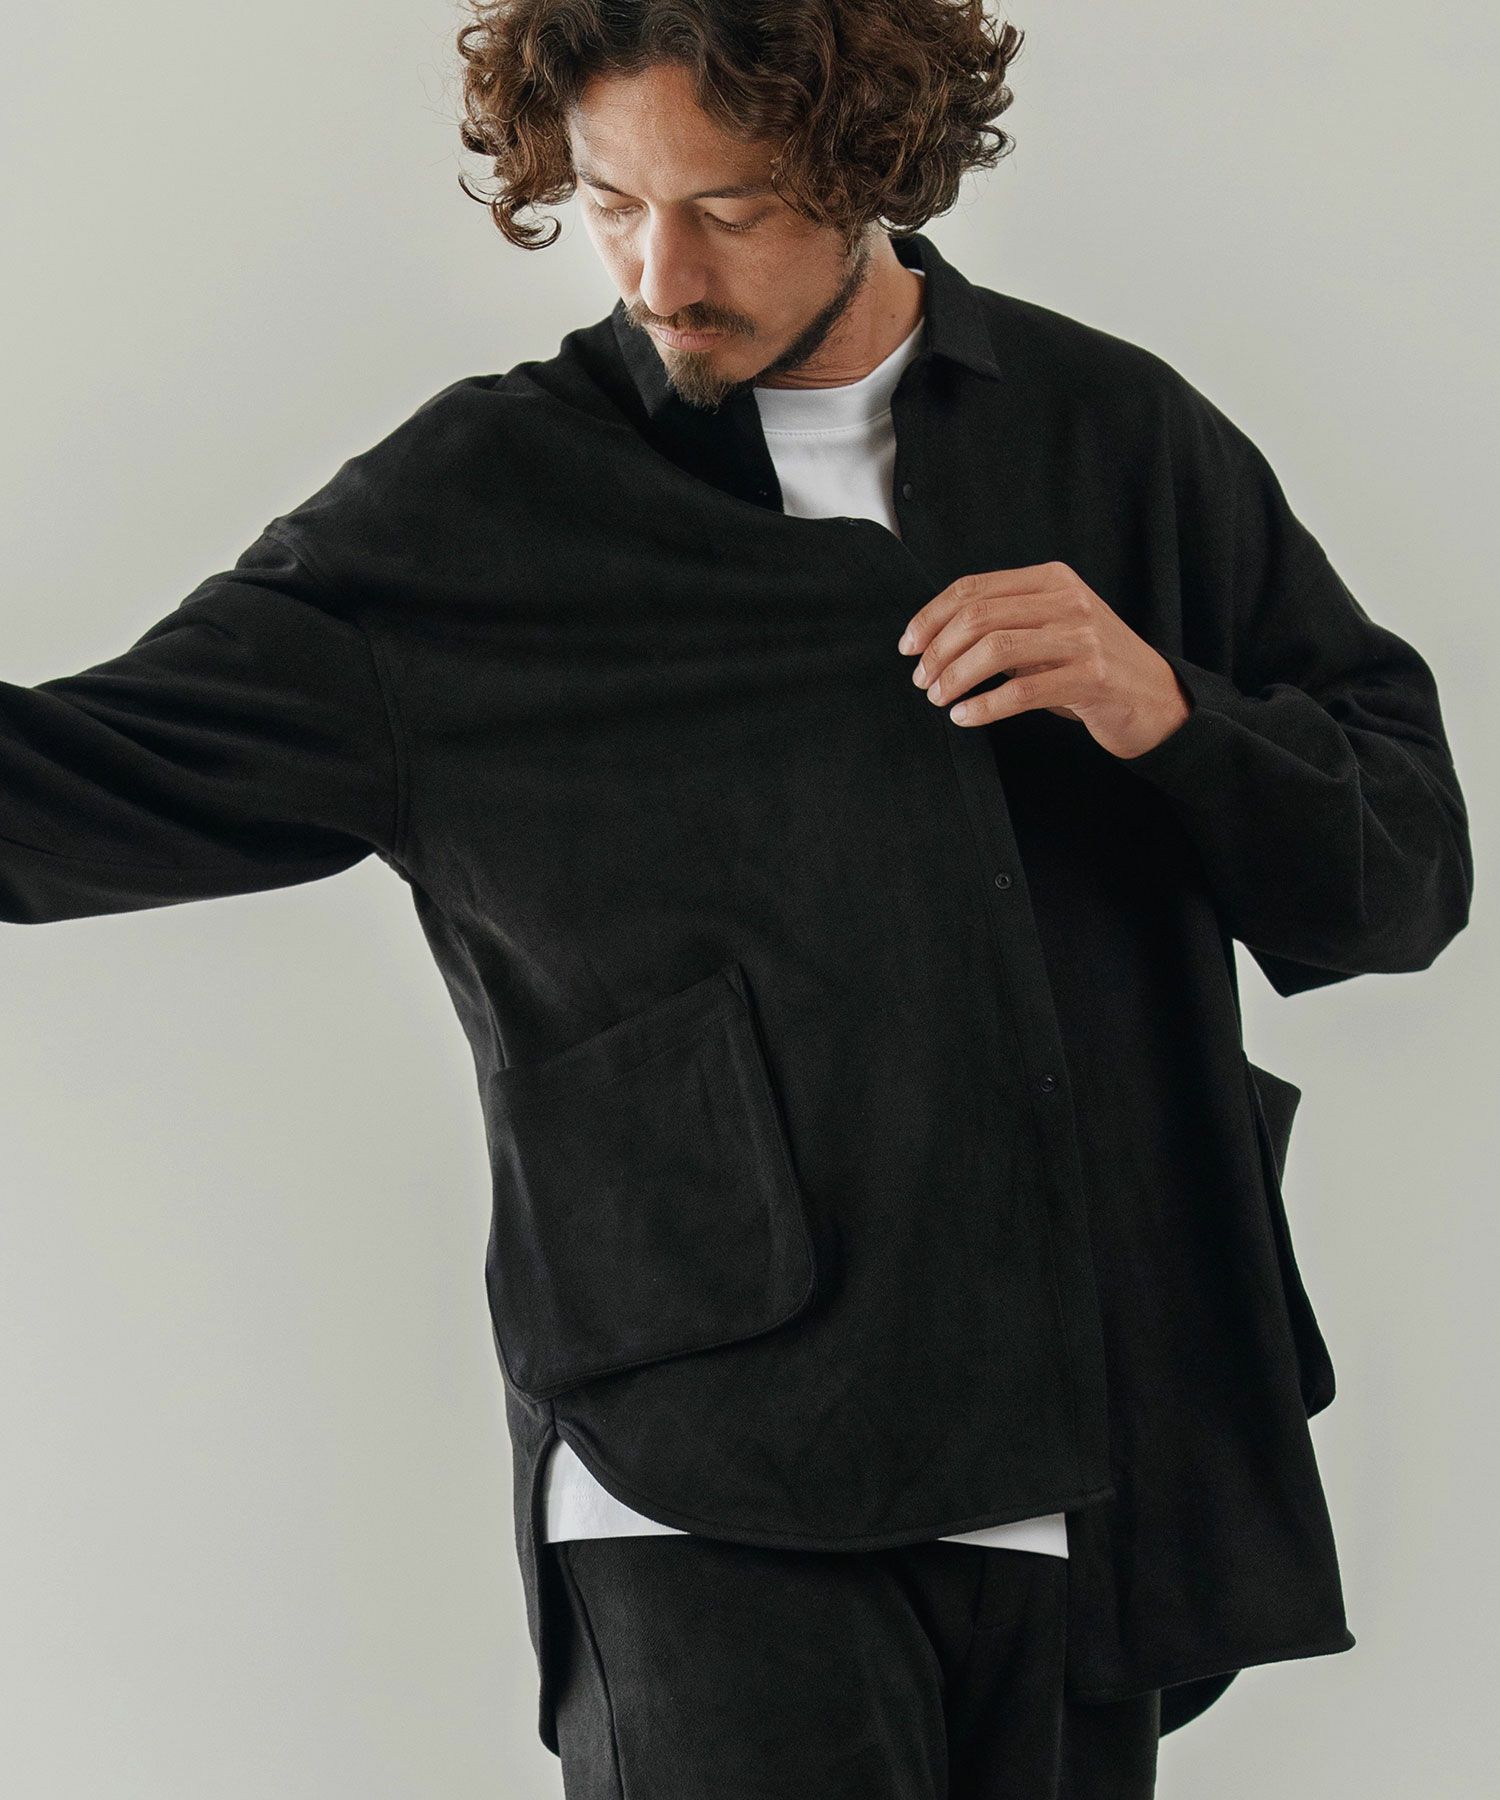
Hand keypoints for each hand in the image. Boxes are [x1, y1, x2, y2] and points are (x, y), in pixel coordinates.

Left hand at [896, 561, 1192, 758]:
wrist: (1156, 700)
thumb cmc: (1091, 669)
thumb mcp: (1049, 633)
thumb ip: (1006, 624)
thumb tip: (933, 640)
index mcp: (1051, 580)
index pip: (974, 588)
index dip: (931, 616)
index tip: (908, 646)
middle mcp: (1067, 600)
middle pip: (979, 616)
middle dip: (938, 650)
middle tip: (921, 681)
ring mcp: (1082, 637)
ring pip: (995, 649)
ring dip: (955, 677)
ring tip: (938, 699)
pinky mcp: (1091, 676)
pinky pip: (1021, 691)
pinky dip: (984, 706)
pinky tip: (964, 717)